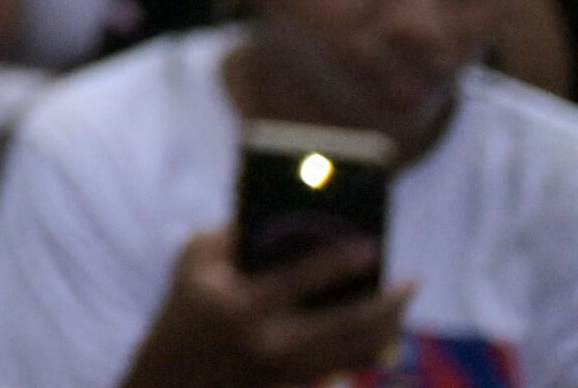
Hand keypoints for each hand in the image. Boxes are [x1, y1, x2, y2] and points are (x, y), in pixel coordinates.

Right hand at [127, 228, 408, 387]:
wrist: (176, 376)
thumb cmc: (185, 307)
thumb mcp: (193, 261)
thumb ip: (232, 234)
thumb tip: (282, 215)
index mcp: (241, 306)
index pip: (299, 279)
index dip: (339, 262)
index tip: (373, 246)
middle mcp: (271, 342)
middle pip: (348, 326)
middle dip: (387, 303)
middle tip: (411, 280)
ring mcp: (288, 369)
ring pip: (358, 352)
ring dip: (389, 327)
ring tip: (402, 302)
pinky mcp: (298, 382)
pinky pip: (349, 364)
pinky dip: (373, 346)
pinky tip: (384, 327)